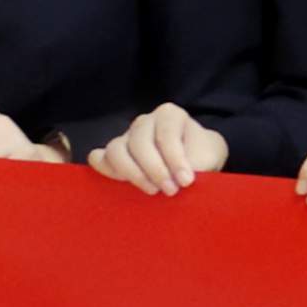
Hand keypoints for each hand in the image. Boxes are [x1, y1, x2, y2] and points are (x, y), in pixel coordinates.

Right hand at [86, 100, 223, 196]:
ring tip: (152, 190)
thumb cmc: (202, 156)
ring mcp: (125, 136)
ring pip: (116, 150)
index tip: (187, 181)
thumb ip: (198, 164)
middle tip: (170, 190)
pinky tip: (123, 186)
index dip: (175, 159)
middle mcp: (144, 122)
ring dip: (132, 173)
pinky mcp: (111, 153)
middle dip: (155, 170)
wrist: (195, 161)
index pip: (166, 134)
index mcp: (170, 115)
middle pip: (140, 143)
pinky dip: (107, 171)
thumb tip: (181, 180)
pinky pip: (98, 159)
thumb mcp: (208, 157)